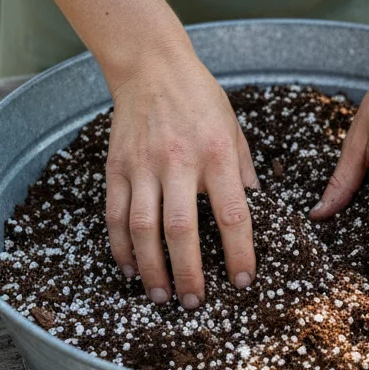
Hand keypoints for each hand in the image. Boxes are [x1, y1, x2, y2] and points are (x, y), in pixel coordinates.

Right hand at [103, 46, 258, 308]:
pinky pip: (115, 215)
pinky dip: (121, 247)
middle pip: (182, 230)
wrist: (151, 66)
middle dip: (189, 273)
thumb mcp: (234, 130)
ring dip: (152, 268)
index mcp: (217, 154)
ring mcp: (143, 166)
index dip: (239, 254)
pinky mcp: (117, 167)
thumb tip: (253, 213)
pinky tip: (131, 268)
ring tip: (161, 296)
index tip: (243, 281)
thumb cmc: (200, 99)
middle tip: (195, 303)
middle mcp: (179, 162)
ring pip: (143, 228)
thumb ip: (242, 173)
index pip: (232, 215)